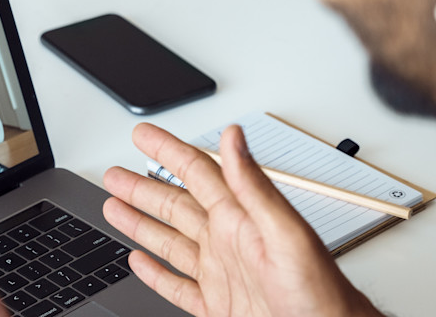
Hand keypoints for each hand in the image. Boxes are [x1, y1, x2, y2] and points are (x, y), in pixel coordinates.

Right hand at [101, 124, 381, 316]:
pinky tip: (140, 262)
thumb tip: (234, 137)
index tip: (144, 135)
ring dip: (141, 222)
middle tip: (116, 172)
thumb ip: (255, 185)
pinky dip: (155, 273)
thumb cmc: (319, 295)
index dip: (167, 151)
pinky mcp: (218, 305)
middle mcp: (228, 241)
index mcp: (241, 218)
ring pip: (170, 241)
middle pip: (175, 204)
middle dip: (143, 186)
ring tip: (115, 205)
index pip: (197, 172)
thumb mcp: (286, 233)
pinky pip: (178, 285)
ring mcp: (221, 273)